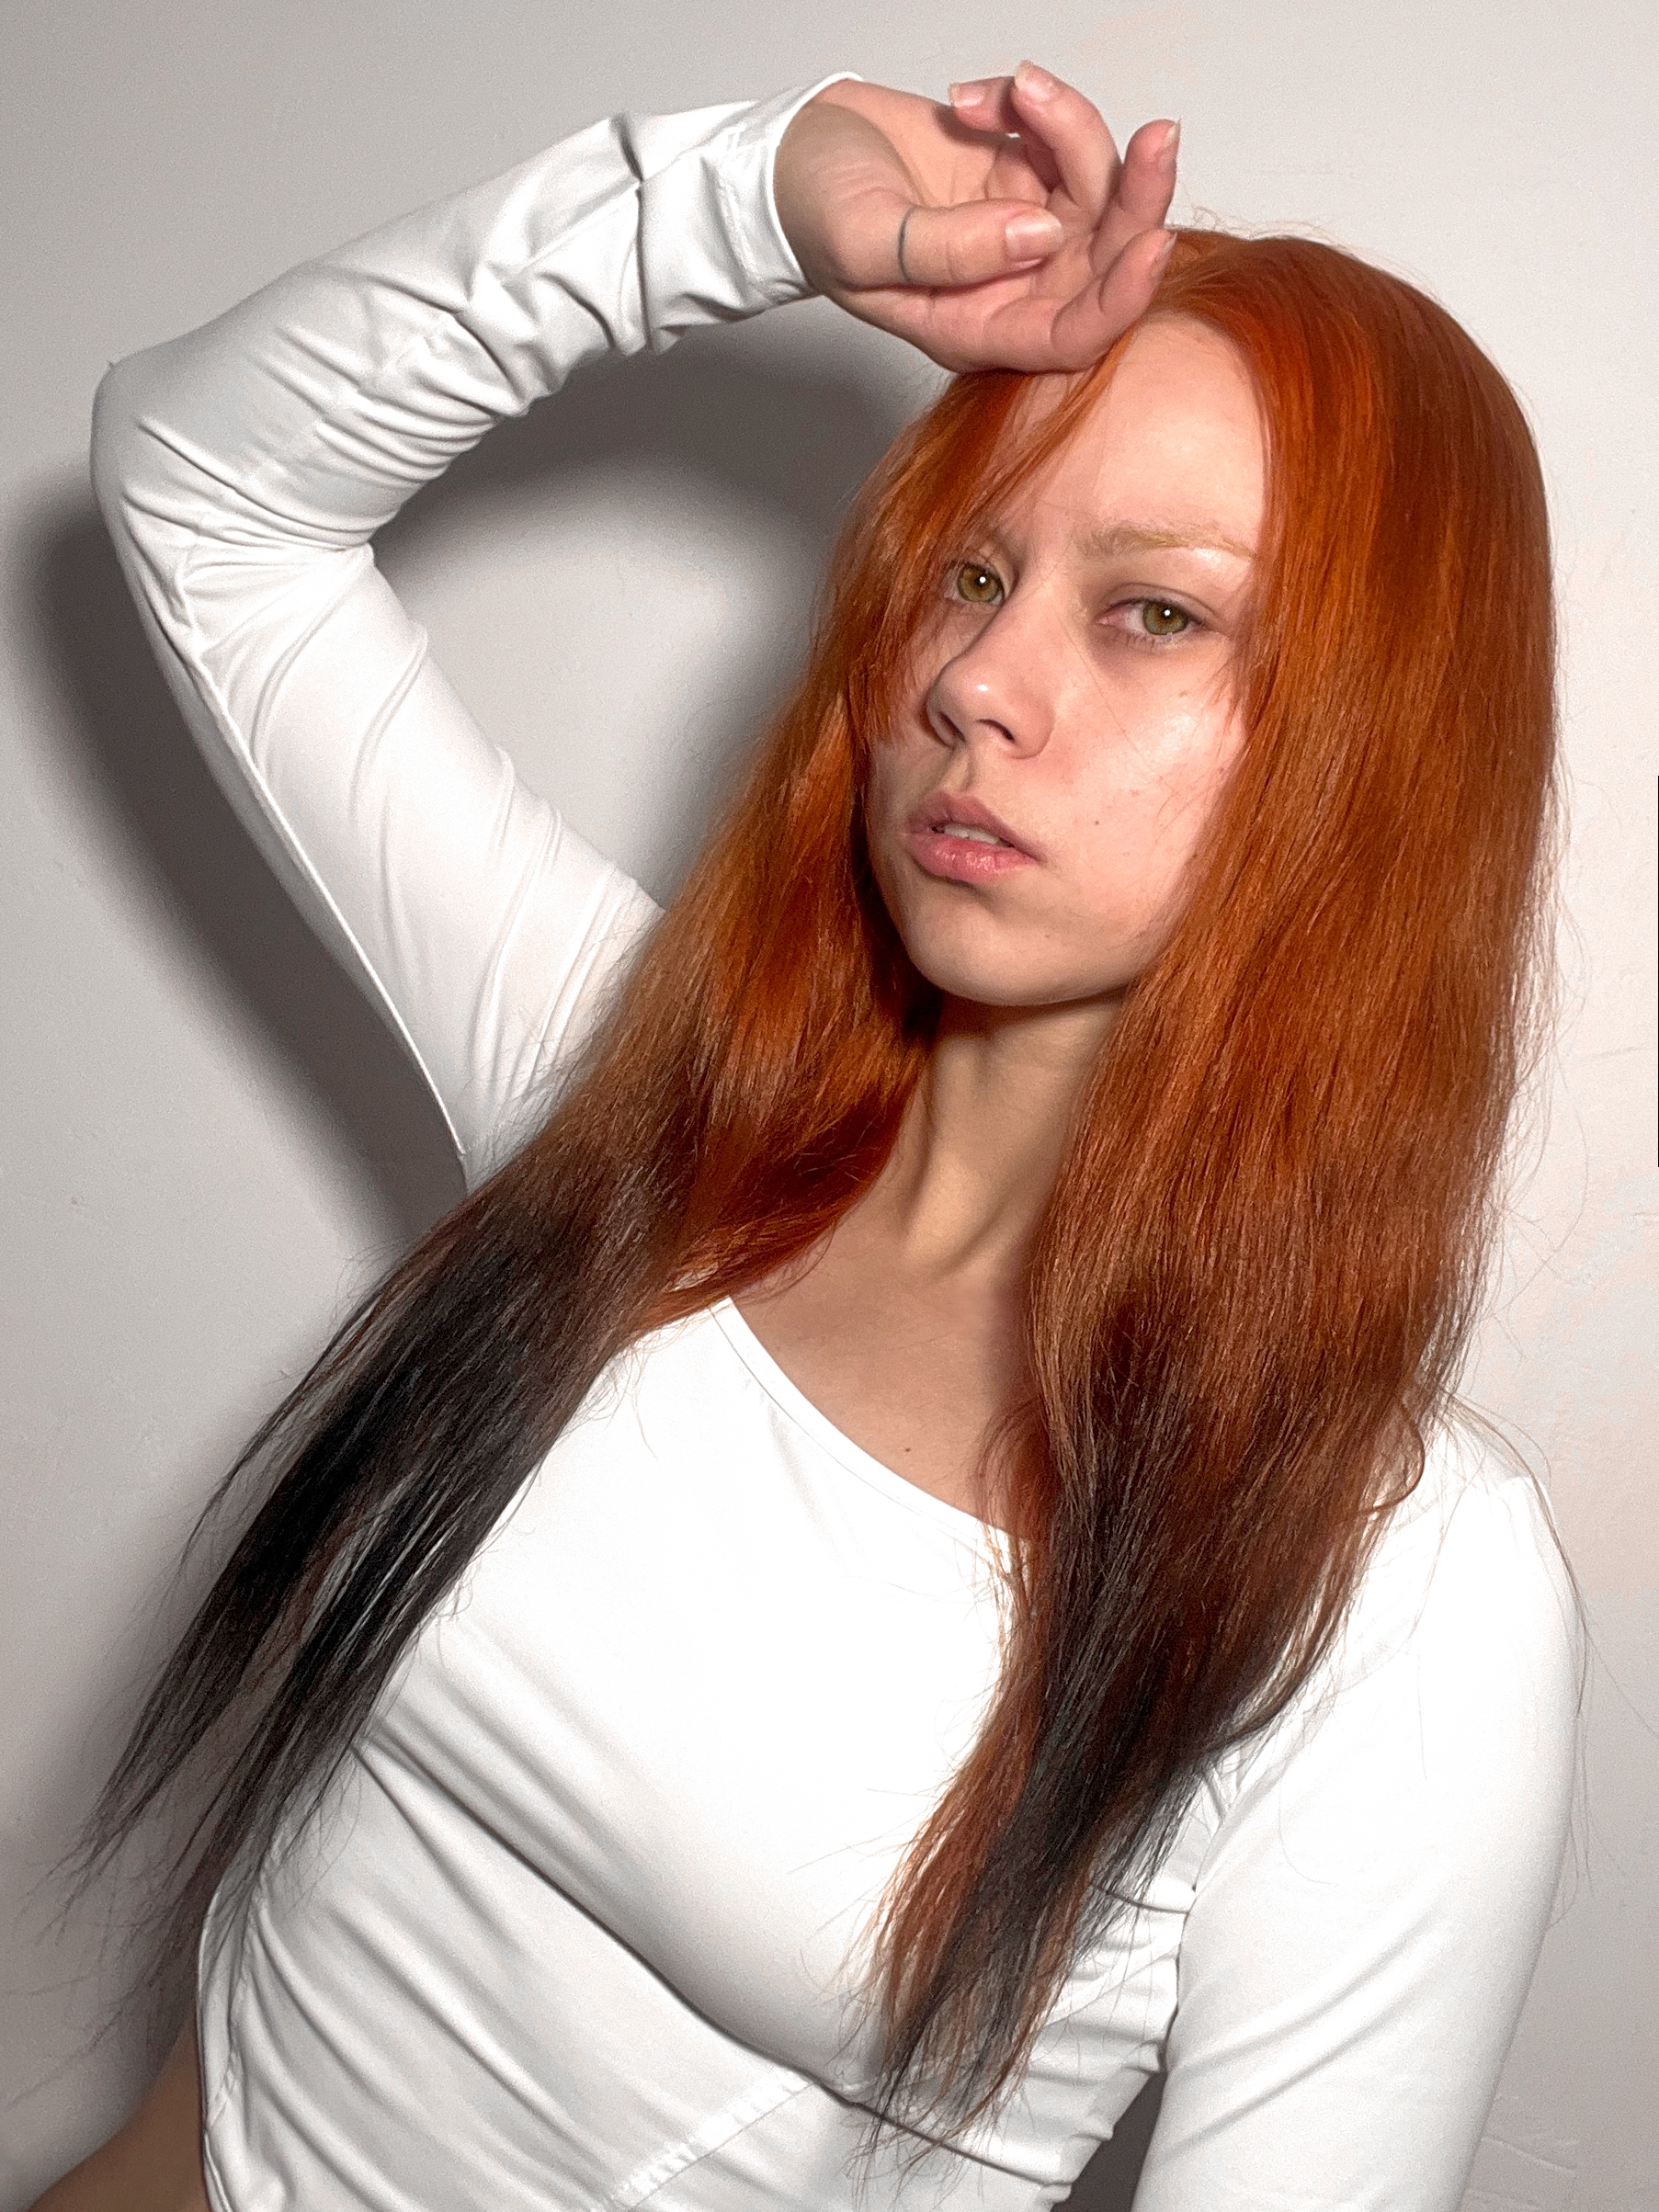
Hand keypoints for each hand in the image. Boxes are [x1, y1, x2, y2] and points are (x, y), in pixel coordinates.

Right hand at [773, 63, 1178, 374]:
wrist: (793, 153)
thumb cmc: (813, 214)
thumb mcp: (868, 240)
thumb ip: (951, 250)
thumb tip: (1040, 235)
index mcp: (978, 328)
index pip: (1073, 334)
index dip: (1122, 298)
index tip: (1152, 242)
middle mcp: (1013, 286)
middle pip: (1108, 256)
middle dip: (1137, 196)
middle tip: (1157, 137)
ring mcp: (1022, 226)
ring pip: (1095, 183)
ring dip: (1069, 124)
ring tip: (1012, 91)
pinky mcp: (1021, 171)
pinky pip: (1061, 135)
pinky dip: (1033, 104)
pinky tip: (972, 98)